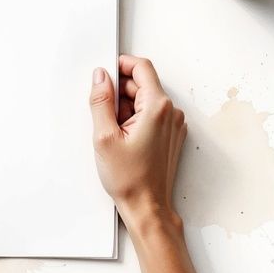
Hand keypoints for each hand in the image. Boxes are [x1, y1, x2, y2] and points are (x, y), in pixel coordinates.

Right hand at [89, 55, 186, 228]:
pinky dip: (134, 120)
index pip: (142, 68)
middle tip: (103, 113)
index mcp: (157, 108)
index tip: (105, 72)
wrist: (147, 207)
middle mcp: (170, 113)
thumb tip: (100, 77)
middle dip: (119, 92)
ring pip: (144, 100)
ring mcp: (173, 124)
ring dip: (125, 108)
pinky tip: (122, 138)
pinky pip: (150, 115)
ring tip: (113, 132)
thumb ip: (101, 101)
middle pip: (141, 84)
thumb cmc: (130, 179)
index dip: (121, 65)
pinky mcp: (170, 135)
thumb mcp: (104, 137)